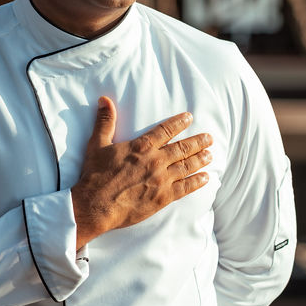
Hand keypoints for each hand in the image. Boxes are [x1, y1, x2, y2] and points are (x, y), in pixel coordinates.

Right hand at [71, 96, 211, 248]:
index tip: (190, 117)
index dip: (179, 123)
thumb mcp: (97, 144)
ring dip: (200, 160)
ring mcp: (161, 180)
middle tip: (209, 138)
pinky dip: (196, 182)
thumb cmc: (95, 175)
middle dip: (197, 142)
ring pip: (186, 166)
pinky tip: (205, 178)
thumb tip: (105, 100)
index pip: (165, 130)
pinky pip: (185, 188)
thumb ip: (105, 121)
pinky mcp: (162, 198)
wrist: (96, 205)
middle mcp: (155, 161)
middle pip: (182, 148)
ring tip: (210, 155)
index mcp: (141, 147)